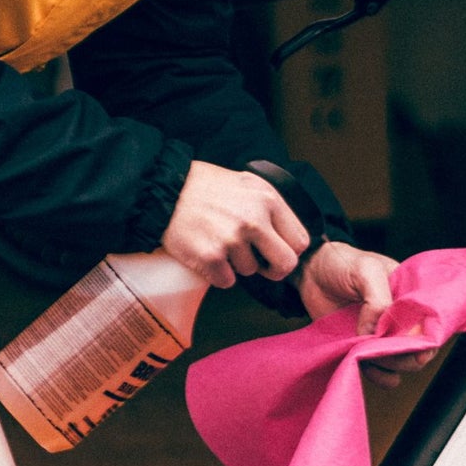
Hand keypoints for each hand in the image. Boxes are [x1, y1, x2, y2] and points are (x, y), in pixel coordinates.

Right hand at [160, 161, 309, 289]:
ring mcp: (231, 240)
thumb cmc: (205, 186)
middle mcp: (253, 220)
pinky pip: (227, 281)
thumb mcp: (247, 183)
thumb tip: (288, 235)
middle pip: (285, 264)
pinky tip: (208, 254)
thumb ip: (270, 207)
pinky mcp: (210, 257)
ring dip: (237, 264)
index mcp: (267, 200)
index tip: (276, 251)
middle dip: (273, 268)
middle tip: (259, 263)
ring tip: (220, 243)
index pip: (300, 241)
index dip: (289, 250)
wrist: (165, 190)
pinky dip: (218, 273)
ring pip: (250, 272)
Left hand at [296, 241, 434, 388]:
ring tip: (376, 357)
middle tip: (393, 353)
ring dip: (394, 365)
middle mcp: (400, 318)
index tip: (421, 349)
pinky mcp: (364, 347)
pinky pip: (379, 369)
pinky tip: (375, 371)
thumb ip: (378, 300)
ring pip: (401, 360)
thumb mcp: (366, 271)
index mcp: (409, 296)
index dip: (429, 337)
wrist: (311, 272)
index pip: (429, 321)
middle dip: (409, 355)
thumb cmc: (342, 263)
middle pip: (418, 346)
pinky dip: (380, 375)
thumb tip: (376, 335)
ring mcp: (382, 334)